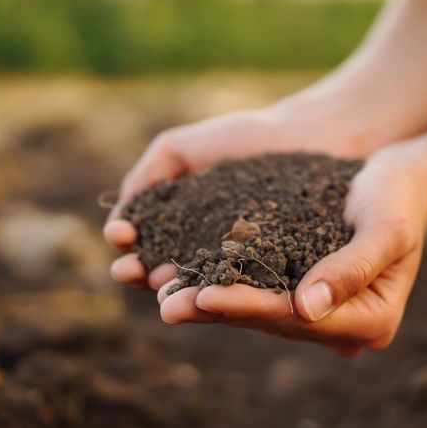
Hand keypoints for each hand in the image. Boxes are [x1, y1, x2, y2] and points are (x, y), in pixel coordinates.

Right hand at [104, 108, 348, 288]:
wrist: (306, 137)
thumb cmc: (245, 139)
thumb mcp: (180, 149)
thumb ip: (147, 176)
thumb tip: (120, 221)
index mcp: (181, 225)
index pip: (144, 244)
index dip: (128, 246)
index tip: (121, 238)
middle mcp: (205, 251)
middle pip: (164, 271)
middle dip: (141, 273)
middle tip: (130, 271)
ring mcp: (239, 266)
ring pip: (198, 285)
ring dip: (174, 289)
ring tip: (160, 286)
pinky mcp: (272, 274)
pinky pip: (244, 286)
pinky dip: (221, 291)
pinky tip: (206, 288)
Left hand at [156, 143, 426, 355]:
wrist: (401, 182)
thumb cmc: (398, 198)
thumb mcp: (386, 227)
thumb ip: (352, 267)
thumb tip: (307, 308)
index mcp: (372, 321)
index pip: (299, 318)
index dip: (250, 307)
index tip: (205, 296)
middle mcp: (345, 327)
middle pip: (274, 322)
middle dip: (219, 311)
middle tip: (167, 305)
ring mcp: (324, 315)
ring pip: (260, 313)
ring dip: (212, 304)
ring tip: (164, 295)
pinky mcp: (305, 294)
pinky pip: (260, 294)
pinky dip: (225, 286)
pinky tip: (186, 278)